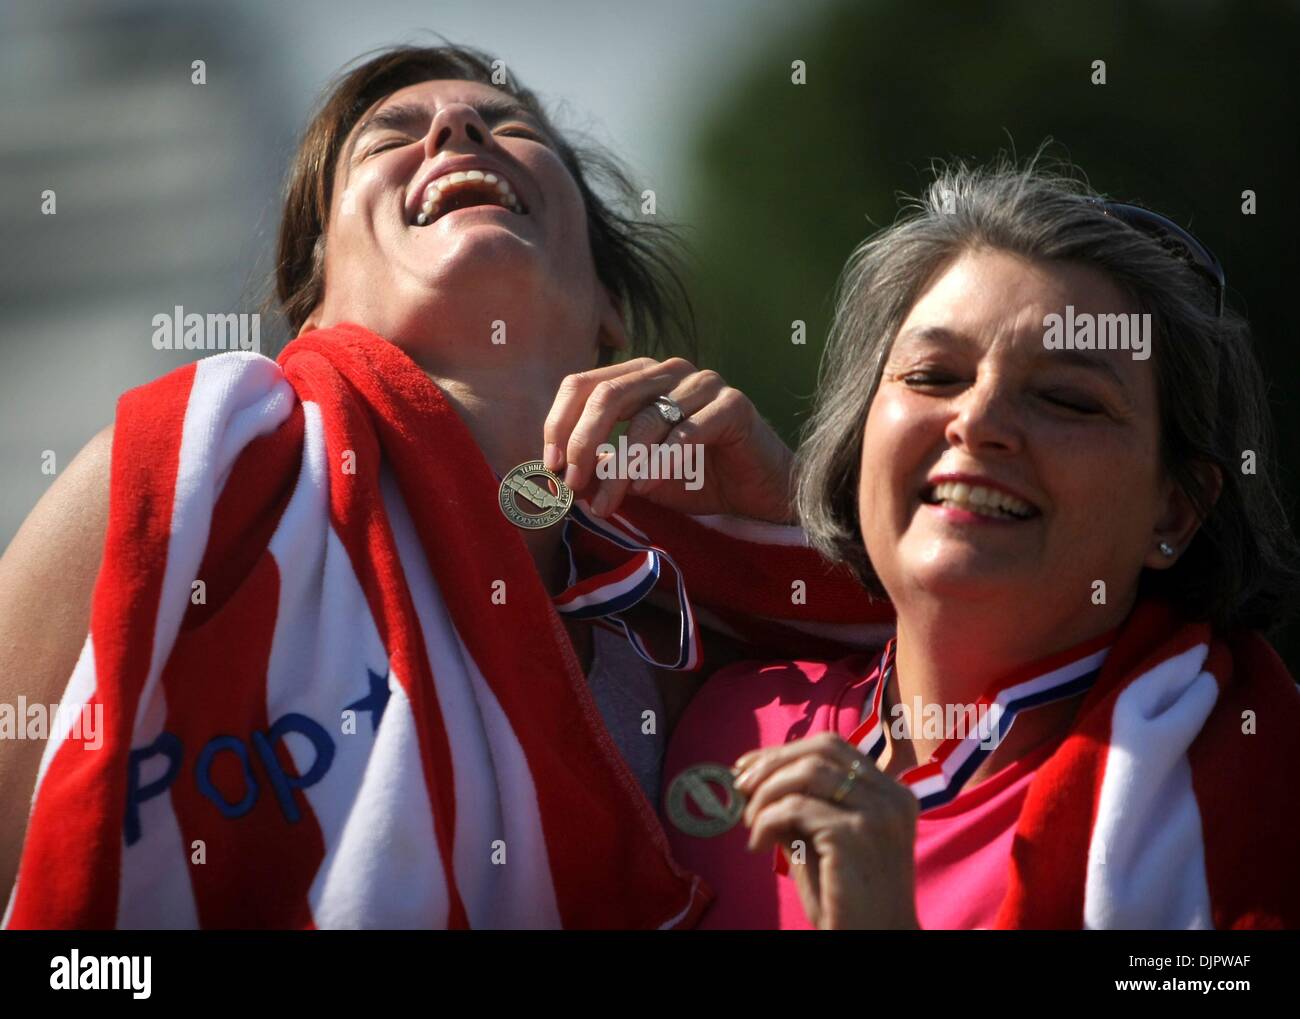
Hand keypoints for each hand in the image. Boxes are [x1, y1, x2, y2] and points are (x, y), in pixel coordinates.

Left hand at [542, 357, 794, 520]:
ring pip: (646, 419)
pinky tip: (647, 486)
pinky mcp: (734, 404)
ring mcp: (703, 383)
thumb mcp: (635, 477)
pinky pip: (688, 431)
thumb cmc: (695, 478)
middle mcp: (668, 371)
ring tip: (610, 502)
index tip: (550, 465)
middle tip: (571, 483)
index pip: (582, 384)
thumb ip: (600, 471)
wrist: (757, 493)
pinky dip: (661, 461)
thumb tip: (557, 477)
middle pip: (608, 395)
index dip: (560, 423)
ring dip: (622, 467)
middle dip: (583, 442)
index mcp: (639, 378)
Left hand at [733, 732, 920, 929]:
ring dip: (766, 792)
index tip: (748, 767)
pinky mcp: (855, 835)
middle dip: (773, 762)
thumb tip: (754, 778)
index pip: (833, 748)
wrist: (876, 942)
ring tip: (750, 822)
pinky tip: (757, 843)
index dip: (785, 752)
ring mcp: (878, 813)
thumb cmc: (848, 899)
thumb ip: (800, 807)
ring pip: (807, 772)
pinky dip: (766, 819)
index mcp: (892, 793)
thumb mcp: (822, 841)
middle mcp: (892, 796)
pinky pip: (795, 808)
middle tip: (741, 787)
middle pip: (822, 749)